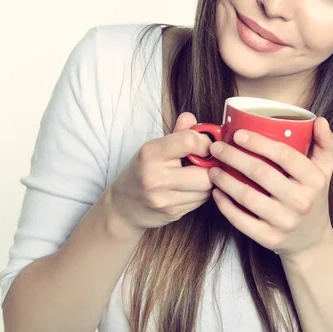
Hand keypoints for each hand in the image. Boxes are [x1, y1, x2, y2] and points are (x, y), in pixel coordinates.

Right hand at [108, 112, 213, 232]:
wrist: (122, 207)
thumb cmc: (140, 172)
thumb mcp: (153, 148)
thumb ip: (177, 133)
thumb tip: (191, 118)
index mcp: (150, 153)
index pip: (189, 141)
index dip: (204, 142)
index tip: (204, 144)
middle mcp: (156, 177)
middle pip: (204, 173)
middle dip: (210, 167)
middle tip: (206, 162)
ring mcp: (164, 199)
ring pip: (206, 190)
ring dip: (208, 181)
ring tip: (197, 174)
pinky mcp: (172, 213)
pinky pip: (200, 201)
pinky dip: (201, 193)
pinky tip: (191, 188)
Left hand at [207, 117, 332, 260]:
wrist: (312, 240)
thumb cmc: (313, 196)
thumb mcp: (324, 170)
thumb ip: (324, 143)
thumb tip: (320, 120)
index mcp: (314, 180)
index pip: (284, 155)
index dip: (258, 142)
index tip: (238, 133)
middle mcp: (301, 201)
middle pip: (260, 173)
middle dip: (233, 156)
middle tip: (216, 147)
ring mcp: (285, 222)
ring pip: (246, 196)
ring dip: (224, 180)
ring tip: (212, 168)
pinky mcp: (269, 238)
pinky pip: (241, 220)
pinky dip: (224, 205)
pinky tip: (216, 192)